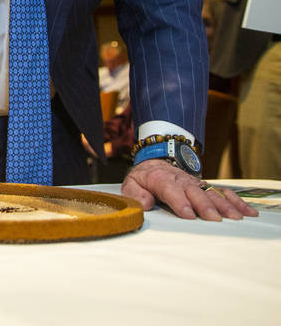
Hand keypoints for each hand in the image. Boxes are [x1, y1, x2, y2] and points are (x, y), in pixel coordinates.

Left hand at [121, 159, 257, 220]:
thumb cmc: (144, 178)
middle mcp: (182, 180)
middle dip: (205, 206)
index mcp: (161, 179)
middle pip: (195, 192)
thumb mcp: (131, 183)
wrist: (156, 162)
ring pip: (212, 193)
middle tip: (214, 219)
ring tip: (236, 218)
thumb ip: (135, 194)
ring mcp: (196, 183)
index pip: (171, 190)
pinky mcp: (206, 187)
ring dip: (225, 205)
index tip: (188, 214)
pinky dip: (237, 202)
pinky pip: (223, 193)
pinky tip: (249, 212)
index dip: (180, 202)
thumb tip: (145, 204)